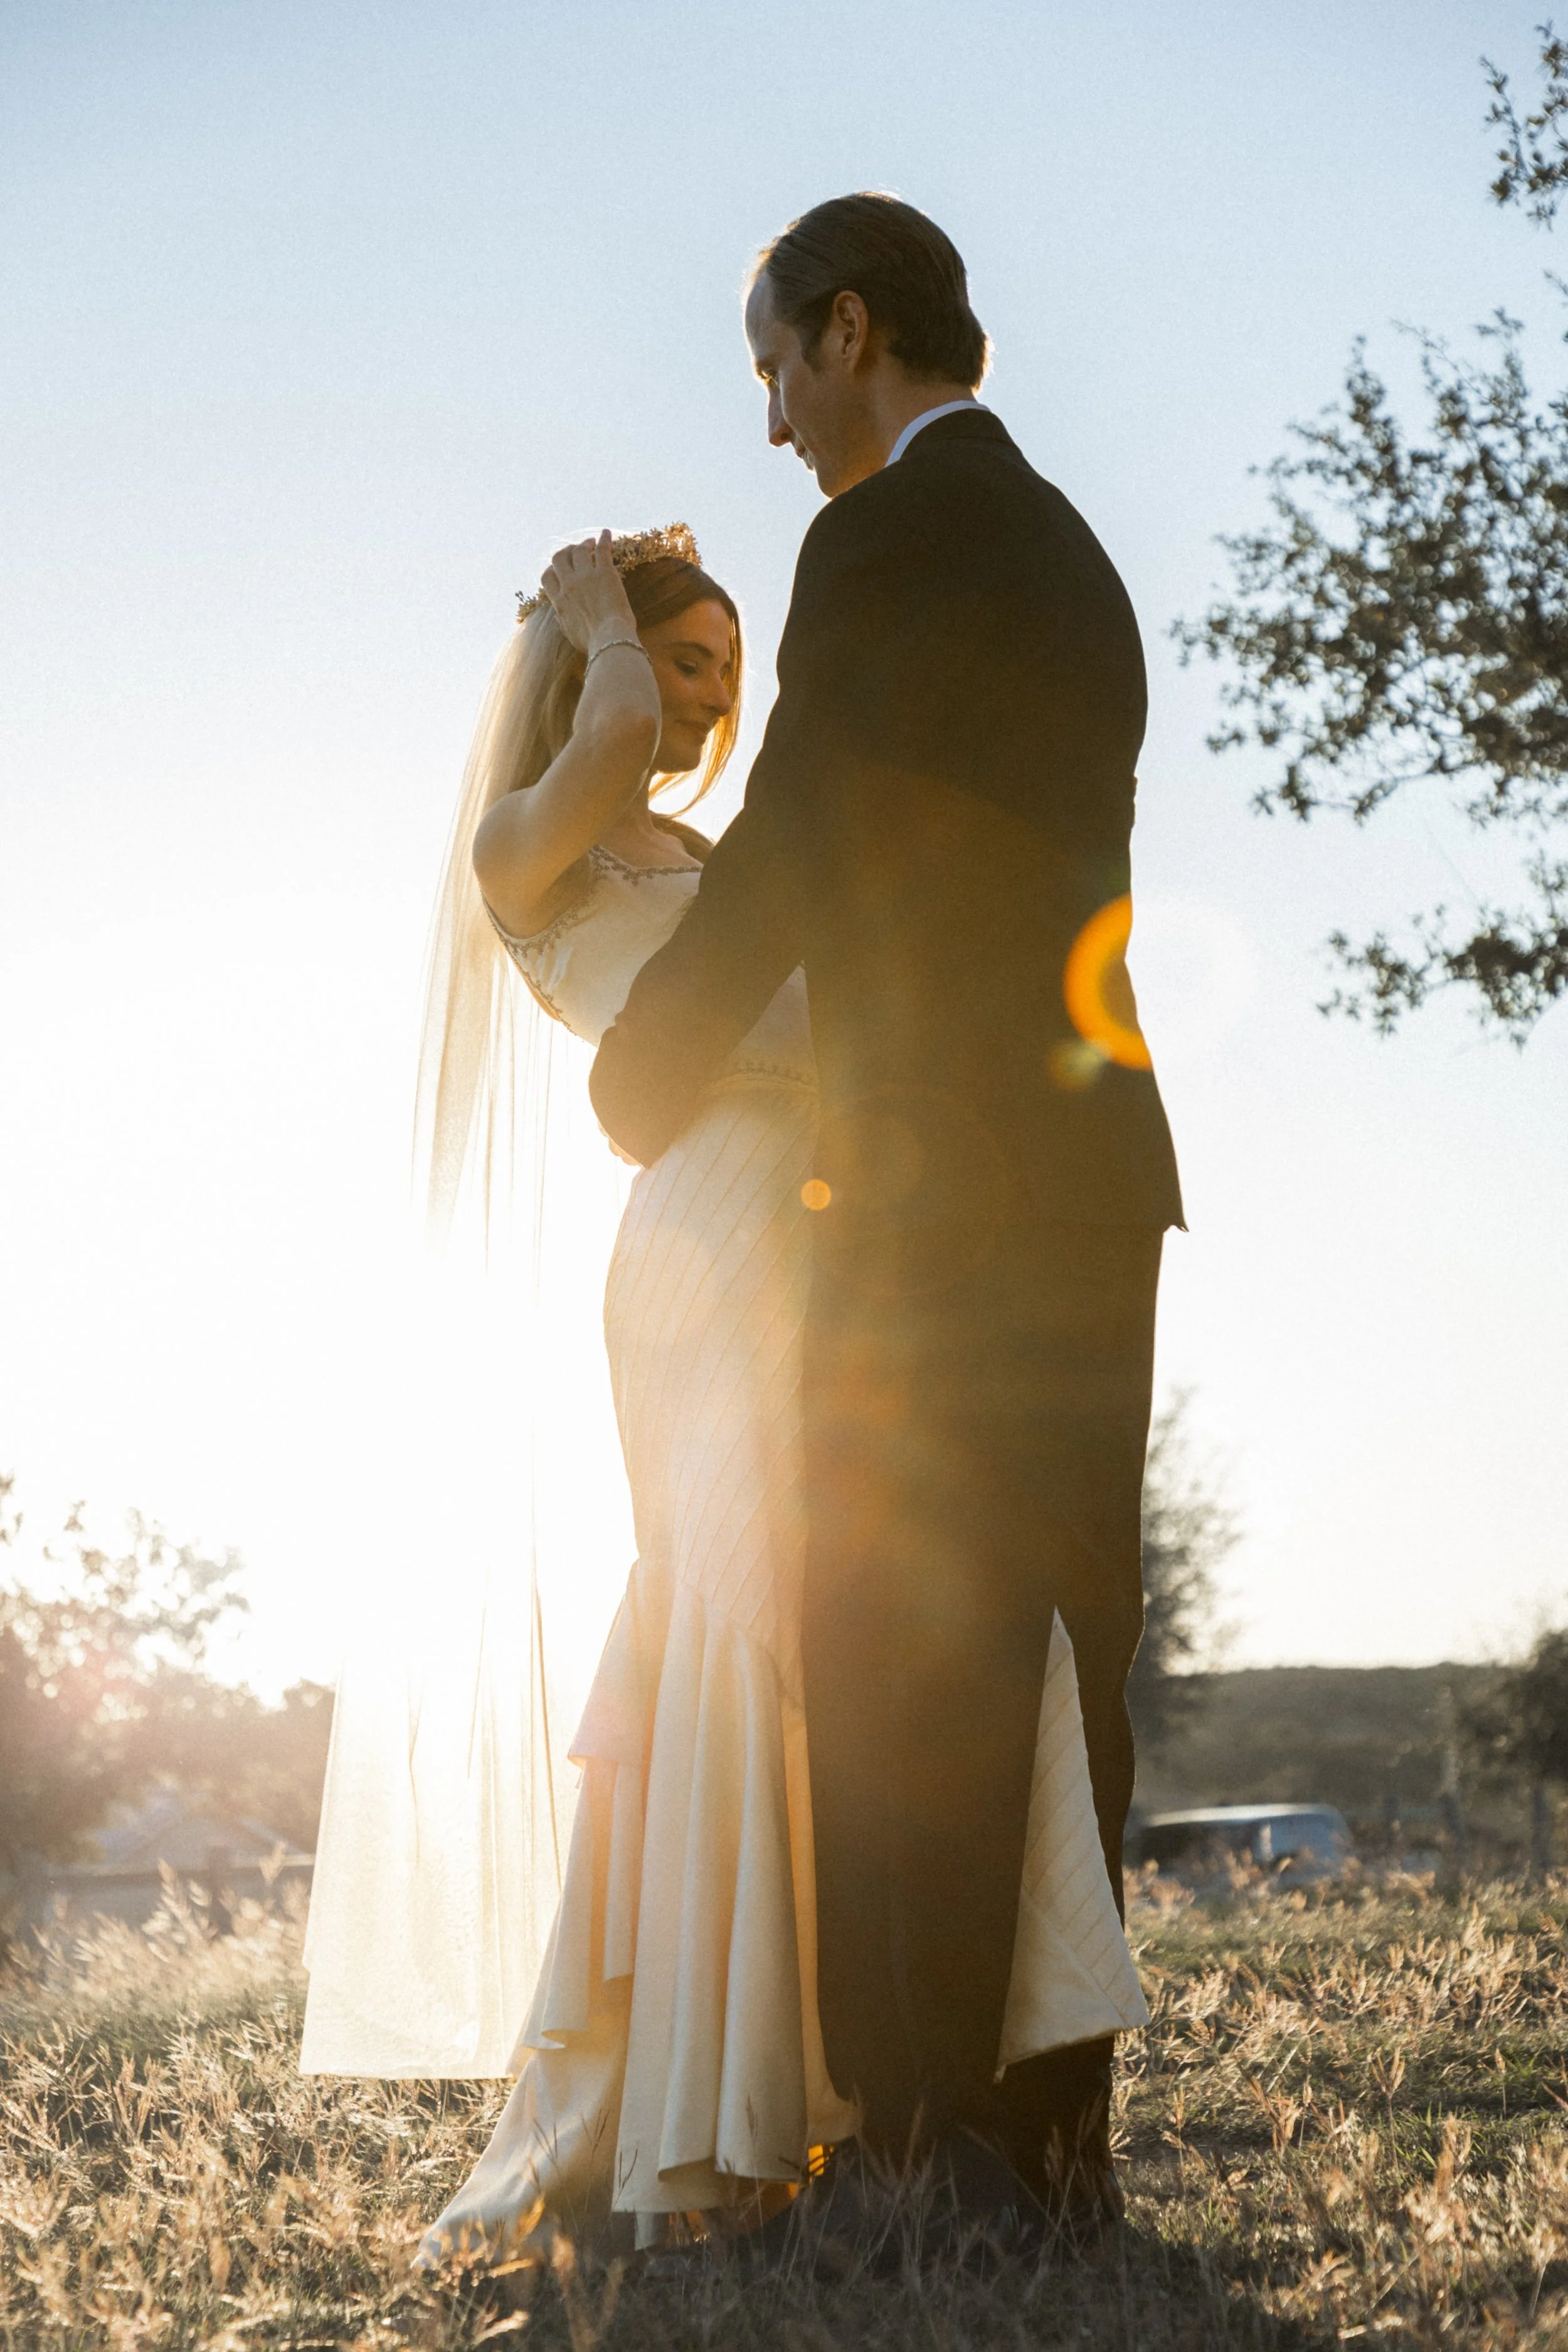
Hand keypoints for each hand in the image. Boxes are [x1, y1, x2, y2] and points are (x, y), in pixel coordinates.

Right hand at [540, 532, 638, 656]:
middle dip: (566, 551)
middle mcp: (568, 585)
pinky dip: (604, 538)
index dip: (553, 569)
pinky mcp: (605, 573)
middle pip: (559, 558)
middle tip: (576, 550)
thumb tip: (558, 617)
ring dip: (584, 544)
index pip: (547, 577)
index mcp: (559, 602)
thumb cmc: (593, 643)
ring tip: (592, 543)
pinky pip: (602, 549)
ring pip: (578, 550)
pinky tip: (606, 533)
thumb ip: (563, 622)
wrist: (610, 641)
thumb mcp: (571, 635)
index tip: (561, 568)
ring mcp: (585, 577)